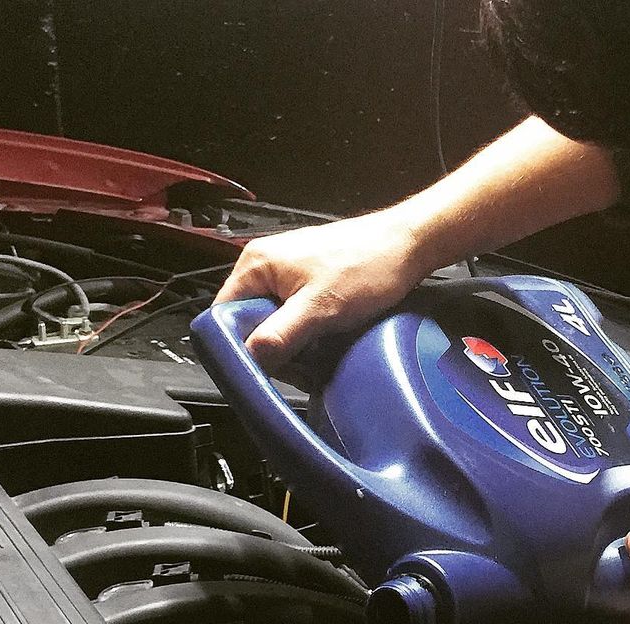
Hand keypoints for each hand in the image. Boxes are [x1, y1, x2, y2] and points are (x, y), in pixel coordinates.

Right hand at [214, 209, 427, 368]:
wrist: (407, 247)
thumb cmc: (367, 267)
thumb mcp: (319, 309)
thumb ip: (280, 335)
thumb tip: (250, 359)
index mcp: (256, 265)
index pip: (222, 315)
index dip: (237, 347)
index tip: (259, 371)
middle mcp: (266, 268)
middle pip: (249, 325)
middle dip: (273, 352)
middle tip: (300, 369)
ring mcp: (288, 277)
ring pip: (275, 326)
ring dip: (294, 349)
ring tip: (318, 360)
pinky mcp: (308, 286)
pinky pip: (295, 320)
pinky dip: (307, 338)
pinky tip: (325, 346)